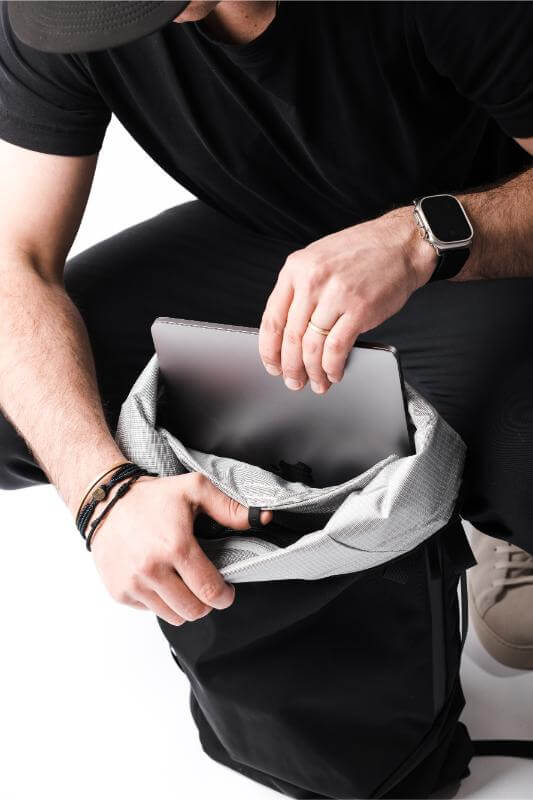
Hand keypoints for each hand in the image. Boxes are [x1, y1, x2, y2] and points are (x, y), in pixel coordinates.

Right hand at [89, 472, 271, 625]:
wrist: (105, 502)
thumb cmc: (152, 497)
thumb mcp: (195, 489)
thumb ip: (229, 507)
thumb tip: (260, 518)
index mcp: (175, 547)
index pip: (210, 591)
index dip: (225, 596)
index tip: (227, 591)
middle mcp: (152, 569)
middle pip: (194, 611)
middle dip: (206, 602)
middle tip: (205, 586)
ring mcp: (133, 583)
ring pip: (173, 616)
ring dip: (183, 604)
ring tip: (182, 582)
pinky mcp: (119, 591)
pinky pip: (150, 610)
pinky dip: (159, 601)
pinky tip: (158, 578)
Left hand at [258, 206, 435, 393]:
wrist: (401, 243)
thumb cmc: (363, 251)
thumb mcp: (319, 259)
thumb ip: (300, 288)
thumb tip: (287, 328)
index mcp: (296, 268)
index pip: (272, 318)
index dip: (269, 349)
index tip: (272, 365)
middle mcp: (312, 281)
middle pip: (291, 336)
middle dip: (290, 366)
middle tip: (293, 381)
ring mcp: (336, 295)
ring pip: (312, 346)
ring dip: (312, 371)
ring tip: (316, 382)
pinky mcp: (359, 310)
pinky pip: (337, 348)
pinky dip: (332, 366)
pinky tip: (334, 372)